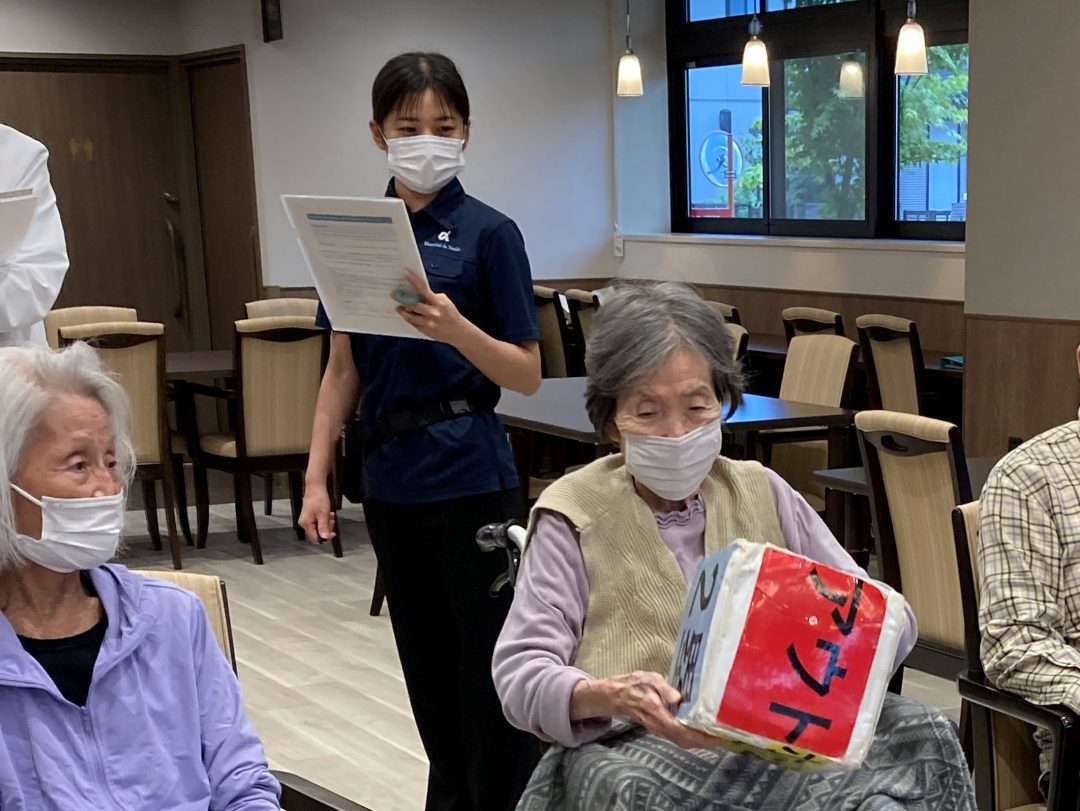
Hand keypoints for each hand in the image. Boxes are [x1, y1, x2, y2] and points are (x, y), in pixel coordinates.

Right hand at [298, 484, 334, 543]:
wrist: (316, 487)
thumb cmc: (318, 497)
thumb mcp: (323, 514)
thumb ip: (324, 527)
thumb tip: (325, 537)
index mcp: (306, 524)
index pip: (315, 538)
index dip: (325, 537)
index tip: (333, 533)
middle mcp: (305, 523)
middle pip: (318, 533)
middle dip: (327, 528)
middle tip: (331, 521)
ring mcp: (307, 519)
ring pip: (319, 527)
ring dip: (326, 523)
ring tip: (329, 515)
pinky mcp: (310, 516)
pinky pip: (318, 521)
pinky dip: (324, 519)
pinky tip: (327, 513)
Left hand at [393, 269, 470, 345]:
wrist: (458, 332)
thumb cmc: (450, 314)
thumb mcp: (444, 302)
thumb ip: (431, 297)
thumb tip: (417, 292)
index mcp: (438, 303)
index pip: (424, 289)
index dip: (414, 280)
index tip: (406, 273)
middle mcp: (433, 313)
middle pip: (413, 305)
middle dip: (403, 299)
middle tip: (394, 295)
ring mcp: (429, 323)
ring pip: (410, 316)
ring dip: (403, 311)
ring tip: (399, 308)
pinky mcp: (425, 331)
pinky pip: (413, 324)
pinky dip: (409, 319)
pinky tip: (407, 315)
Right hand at [578, 671, 724, 749]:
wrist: (619, 695)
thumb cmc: (636, 684)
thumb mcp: (649, 679)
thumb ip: (664, 688)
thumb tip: (679, 698)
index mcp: (658, 714)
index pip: (682, 731)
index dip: (701, 737)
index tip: (718, 737)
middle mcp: (660, 727)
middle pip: (686, 741)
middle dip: (706, 742)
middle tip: (727, 736)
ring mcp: (661, 730)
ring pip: (684, 741)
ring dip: (702, 741)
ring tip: (720, 734)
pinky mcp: (663, 729)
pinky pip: (680, 737)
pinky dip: (695, 737)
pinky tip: (704, 730)